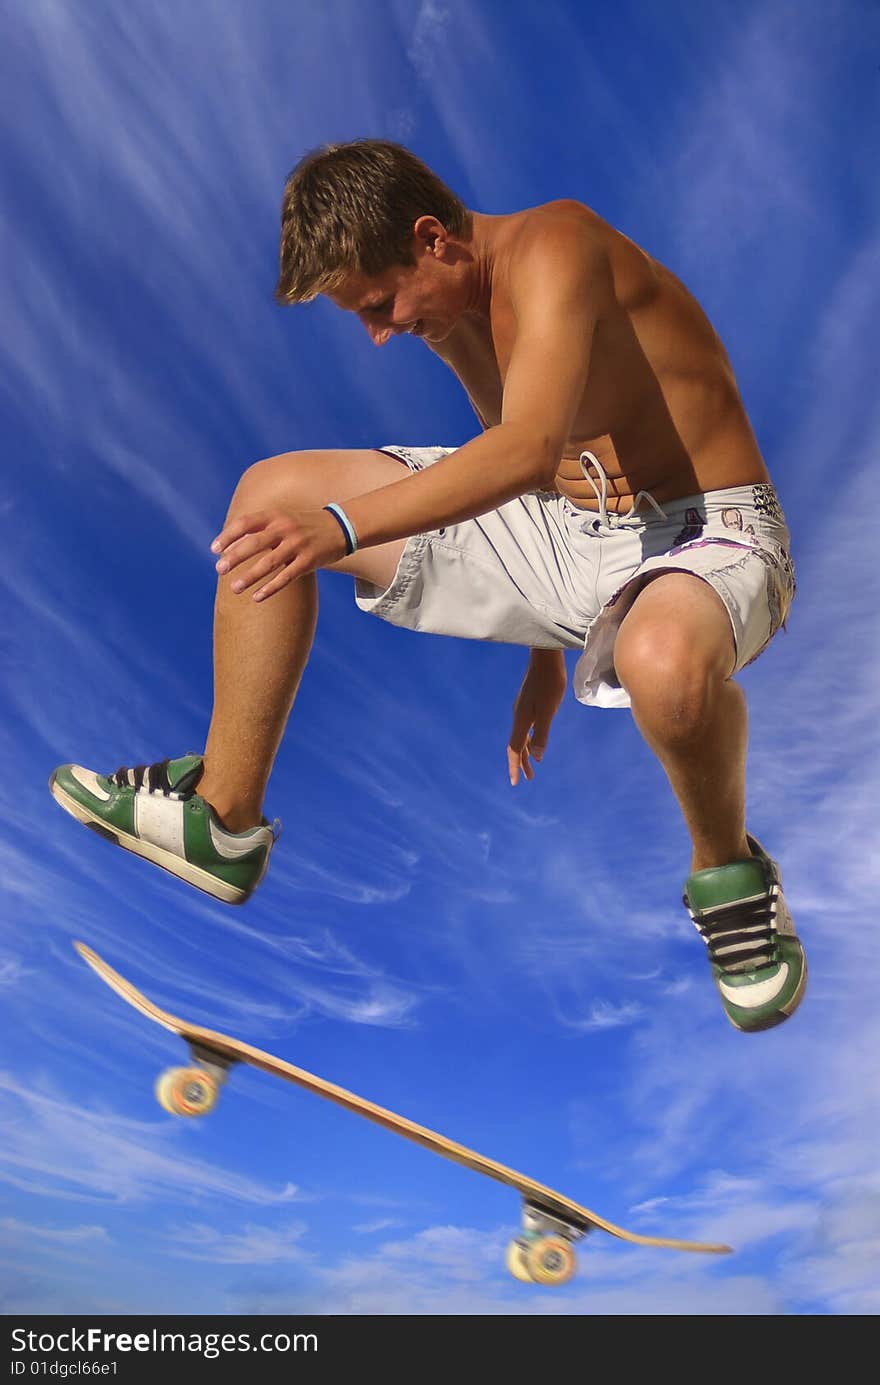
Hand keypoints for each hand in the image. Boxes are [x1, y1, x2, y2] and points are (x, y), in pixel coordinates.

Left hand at [211, 508, 346, 600]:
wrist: (341, 527)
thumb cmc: (304, 525)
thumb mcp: (283, 518)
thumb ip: (260, 529)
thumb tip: (230, 545)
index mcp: (276, 516)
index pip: (246, 523)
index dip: (228, 535)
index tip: (214, 549)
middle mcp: (286, 528)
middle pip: (254, 543)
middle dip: (234, 557)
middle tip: (219, 570)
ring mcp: (298, 545)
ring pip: (269, 563)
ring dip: (249, 577)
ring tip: (234, 588)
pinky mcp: (308, 561)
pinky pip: (286, 577)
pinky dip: (270, 588)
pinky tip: (256, 598)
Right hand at [507, 649, 566, 785]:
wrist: (546, 659)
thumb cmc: (550, 683)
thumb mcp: (549, 710)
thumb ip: (542, 734)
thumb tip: (537, 758)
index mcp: (521, 720)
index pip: (515, 749)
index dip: (514, 767)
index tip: (515, 783)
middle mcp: (518, 717)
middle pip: (517, 745)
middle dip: (521, 763)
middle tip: (527, 779)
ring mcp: (522, 710)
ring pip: (521, 737)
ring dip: (526, 753)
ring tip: (532, 767)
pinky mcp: (528, 704)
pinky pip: (525, 728)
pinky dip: (529, 740)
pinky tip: (535, 741)